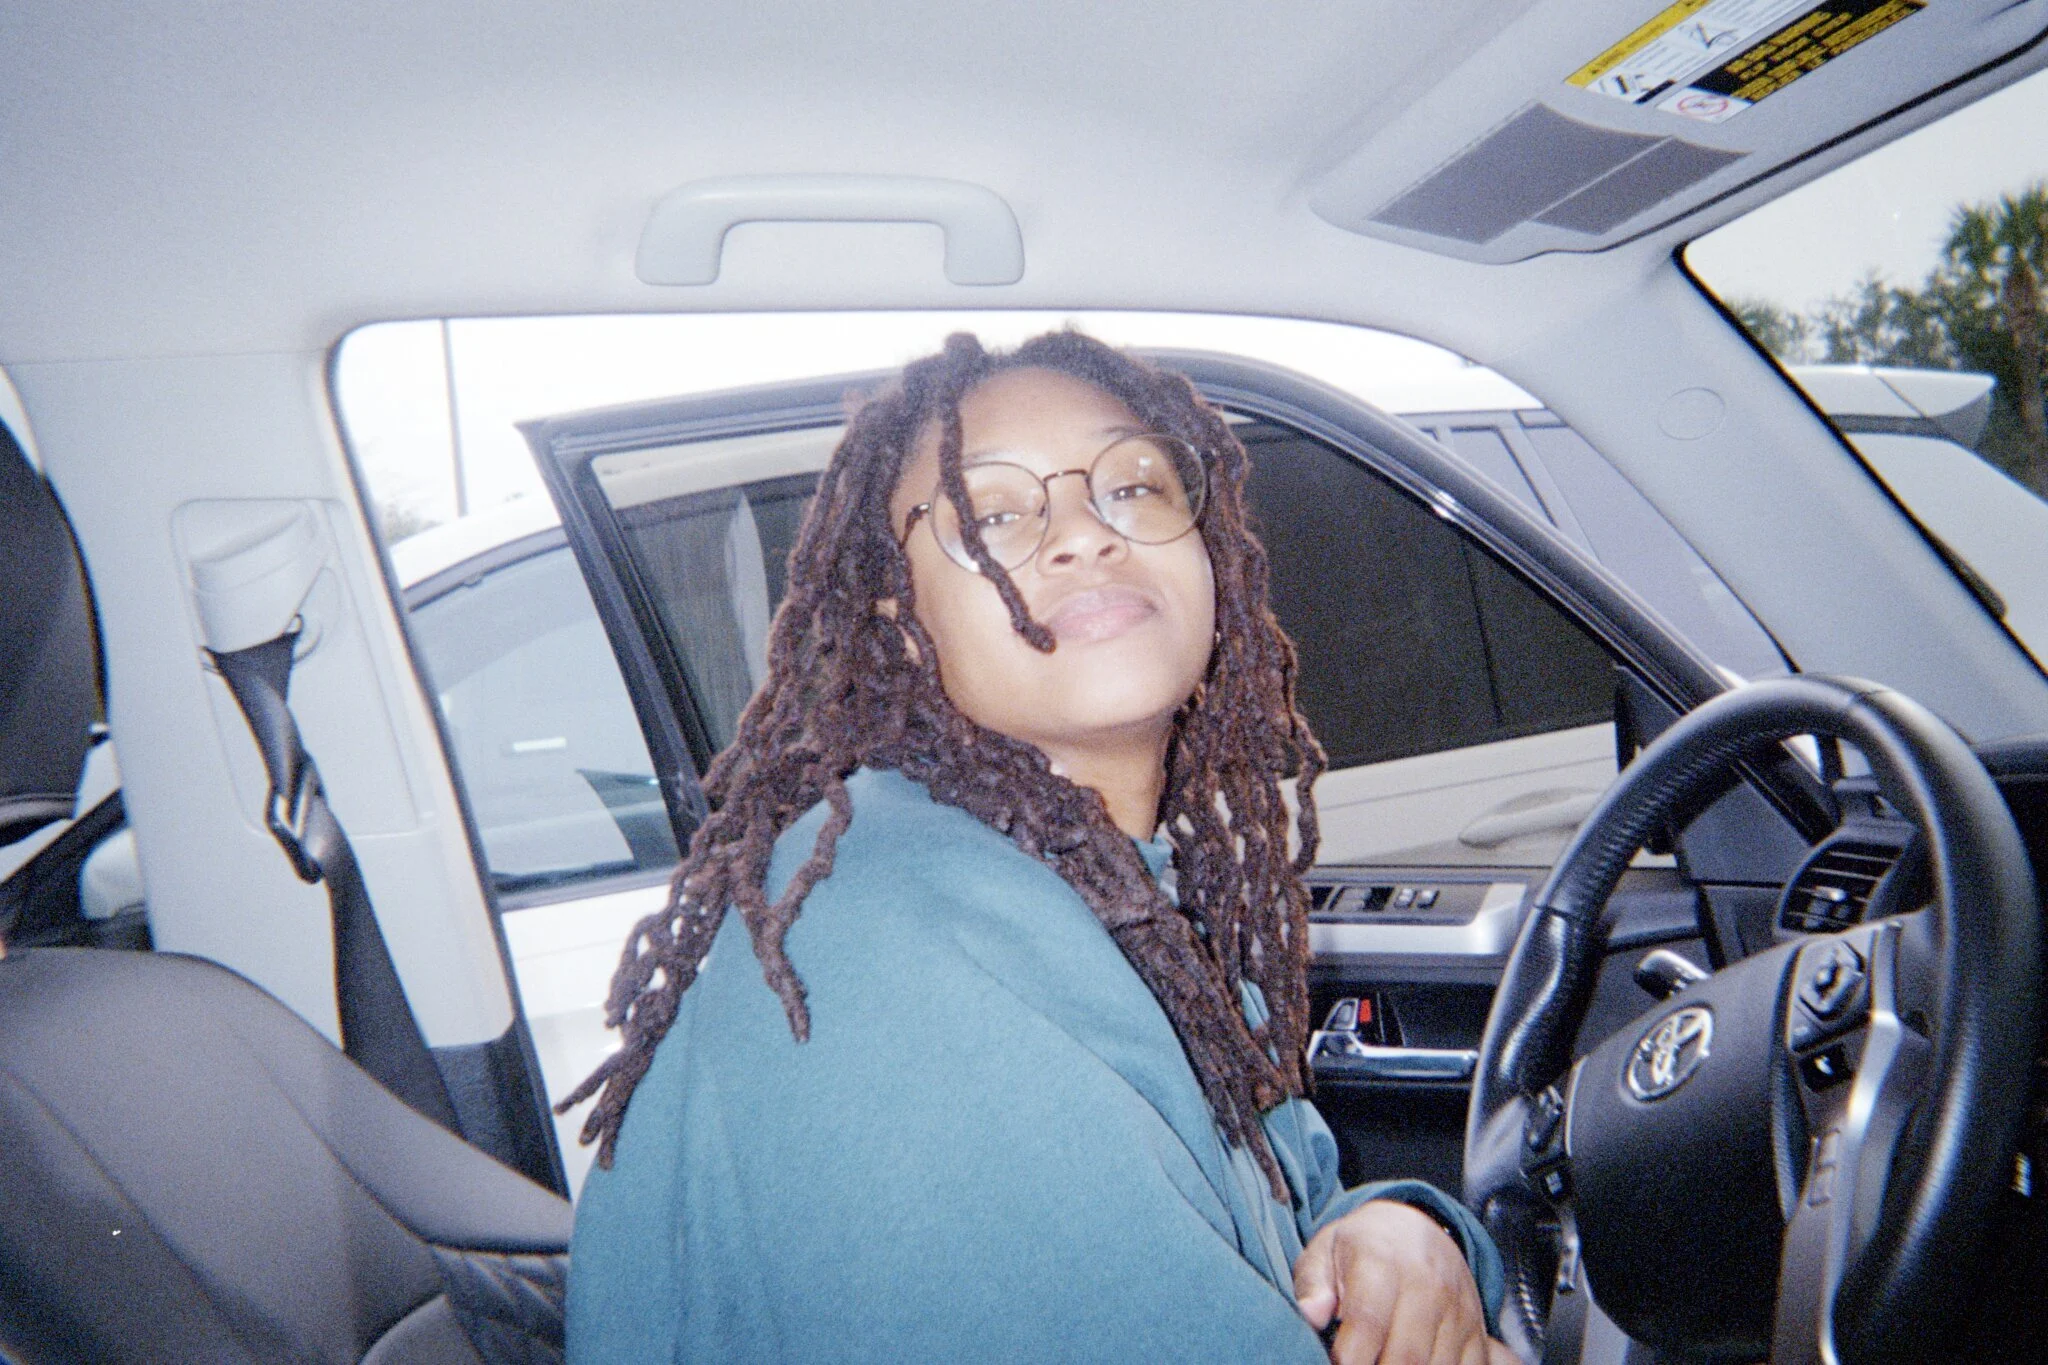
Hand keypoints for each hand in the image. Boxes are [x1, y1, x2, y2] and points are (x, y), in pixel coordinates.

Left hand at [1293, 1198, 1517, 1364]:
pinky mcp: (1478, 1332)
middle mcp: (1428, 1285)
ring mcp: (1459, 1310)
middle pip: (1406, 1356)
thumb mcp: (1325, 1251)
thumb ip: (1313, 1284)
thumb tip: (1312, 1314)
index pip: (1368, 1322)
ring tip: (1379, 1363)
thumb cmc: (1360, 1249)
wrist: (1417, 1229)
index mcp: (1382, 1261)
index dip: (1348, 1358)